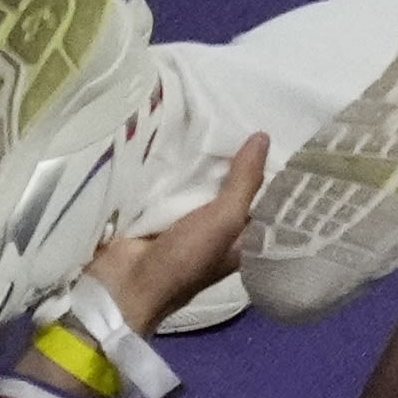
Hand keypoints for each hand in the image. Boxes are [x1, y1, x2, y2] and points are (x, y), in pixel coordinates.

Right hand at [81, 133, 267, 337]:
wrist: (122, 282)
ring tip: (212, 117)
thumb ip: (244, 182)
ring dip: (200, 157)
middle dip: (231, 156)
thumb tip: (263, 138)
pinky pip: (169, 180)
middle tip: (240, 115)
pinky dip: (172, 164)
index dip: (268, 168)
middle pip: (229, 183)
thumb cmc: (184, 258)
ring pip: (199, 179)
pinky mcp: (156, 210)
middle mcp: (216, 225)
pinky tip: (179, 132)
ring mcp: (184, 217)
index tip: (275, 130)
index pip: (263, 195)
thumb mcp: (225, 221)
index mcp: (241, 235)